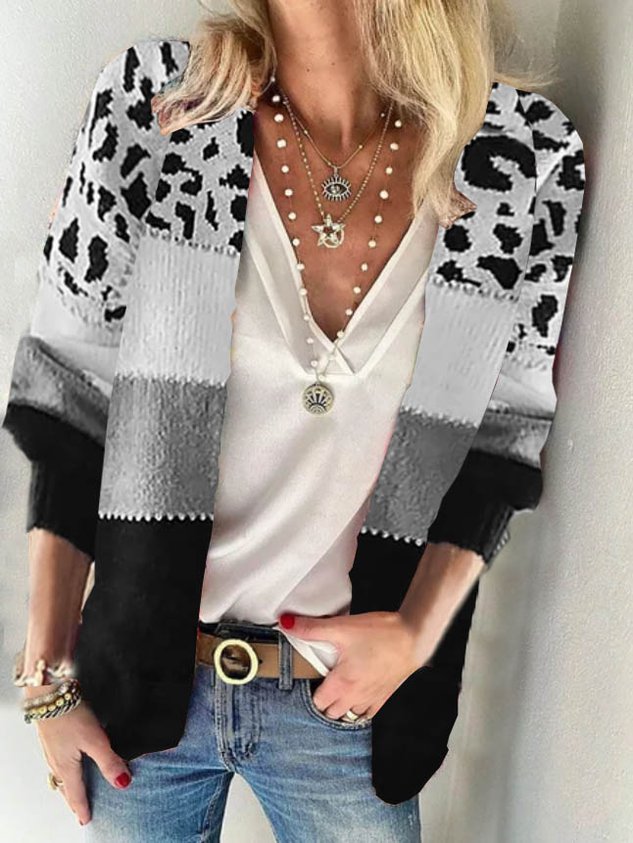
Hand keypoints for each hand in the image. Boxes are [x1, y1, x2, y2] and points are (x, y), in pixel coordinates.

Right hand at [25, 688, 132, 826]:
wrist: (49, 693)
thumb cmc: (70, 715)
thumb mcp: (95, 740)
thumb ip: (109, 762)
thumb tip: (122, 783)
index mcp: (66, 767)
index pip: (76, 794)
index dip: (82, 808)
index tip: (86, 819)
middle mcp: (55, 761)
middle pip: (65, 787)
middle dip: (73, 799)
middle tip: (80, 809)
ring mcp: (51, 749)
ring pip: (60, 775)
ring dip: (68, 785)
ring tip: (75, 789)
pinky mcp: (51, 737)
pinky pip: (57, 762)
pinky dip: (64, 770)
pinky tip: (68, 760)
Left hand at [282, 611, 433, 720]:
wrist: (414, 637)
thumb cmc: (380, 634)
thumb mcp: (341, 628)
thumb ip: (311, 628)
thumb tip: (285, 623)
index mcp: (342, 684)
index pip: (317, 703)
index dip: (308, 693)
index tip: (305, 681)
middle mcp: (356, 697)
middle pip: (331, 712)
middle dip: (322, 702)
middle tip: (318, 684)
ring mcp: (372, 699)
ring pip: (349, 714)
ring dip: (340, 707)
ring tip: (335, 689)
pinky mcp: (385, 695)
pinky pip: (367, 713)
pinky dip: (358, 708)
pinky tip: (356, 695)